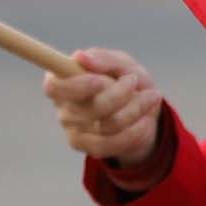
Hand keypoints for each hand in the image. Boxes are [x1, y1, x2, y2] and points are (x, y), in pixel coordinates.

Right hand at [45, 44, 170, 174]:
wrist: (141, 111)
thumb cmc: (124, 79)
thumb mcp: (121, 63)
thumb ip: (104, 58)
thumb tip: (80, 57)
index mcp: (62, 80)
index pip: (54, 87)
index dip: (76, 86)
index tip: (99, 80)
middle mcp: (64, 107)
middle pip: (90, 108)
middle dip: (120, 94)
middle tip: (135, 80)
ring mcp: (74, 130)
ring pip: (108, 124)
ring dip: (136, 109)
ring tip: (151, 96)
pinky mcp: (89, 148)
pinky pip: (112, 144)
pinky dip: (135, 131)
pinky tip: (145, 120)